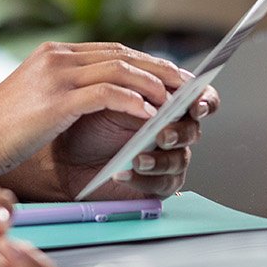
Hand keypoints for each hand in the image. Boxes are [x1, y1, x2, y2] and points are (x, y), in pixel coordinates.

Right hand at [0, 42, 188, 186]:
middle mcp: (57, 56)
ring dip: (154, 86)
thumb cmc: (4, 128)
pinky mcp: (58, 100)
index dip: (148, 62)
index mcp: (54, 53)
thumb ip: (67, 87)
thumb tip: (107, 95)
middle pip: (123, 55)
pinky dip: (134, 102)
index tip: (173, 76)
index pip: (113, 50)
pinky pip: (108, 94)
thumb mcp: (38, 97)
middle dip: (161, 70)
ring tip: (176, 102)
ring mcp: (57, 75)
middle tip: (188, 86)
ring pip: (121, 70)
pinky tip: (150, 115)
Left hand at [38, 80, 218, 200]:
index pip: (199, 97)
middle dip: (180, 131)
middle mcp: (170, 128)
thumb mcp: (103, 94)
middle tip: (162, 134)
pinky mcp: (154, 184)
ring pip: (180, 159)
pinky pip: (161, 184)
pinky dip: (143, 179)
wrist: (62, 156)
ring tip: (137, 159)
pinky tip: (123, 174)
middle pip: (193, 129)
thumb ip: (129, 85)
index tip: (195, 103)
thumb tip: (153, 82)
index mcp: (165, 102)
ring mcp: (164, 157)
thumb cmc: (83, 122)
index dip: (205, 99)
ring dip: (160, 160)